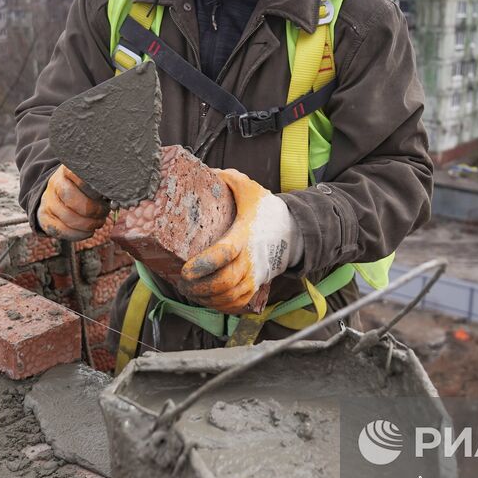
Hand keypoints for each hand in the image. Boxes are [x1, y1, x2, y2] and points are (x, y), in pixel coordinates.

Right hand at [37, 164, 107, 240]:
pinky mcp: (45, 218)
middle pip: (70, 197)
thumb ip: (102, 187)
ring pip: (67, 217)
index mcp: (68, 170)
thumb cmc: (85, 188)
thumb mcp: (92, 180)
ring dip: (88, 224)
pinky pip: (61, 230)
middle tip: (104, 212)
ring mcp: (48, 201)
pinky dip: (79, 234)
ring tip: (98, 222)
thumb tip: (116, 202)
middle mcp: (55, 183)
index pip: (77, 175)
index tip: (104, 195)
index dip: (93, 188)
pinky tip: (88, 231)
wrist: (59, 195)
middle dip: (92, 209)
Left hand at [179, 169, 297, 312]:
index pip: (225, 253)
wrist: (294, 230)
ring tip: (192, 292)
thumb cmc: (265, 209)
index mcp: (245, 234)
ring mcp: (256, 274)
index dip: (204, 264)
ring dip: (209, 299)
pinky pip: (240, 303)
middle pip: (226, 281)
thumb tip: (204, 171)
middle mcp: (251, 258)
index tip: (186, 270)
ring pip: (231, 296)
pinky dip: (223, 306)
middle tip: (184, 283)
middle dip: (201, 287)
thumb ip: (227, 179)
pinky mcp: (258, 284)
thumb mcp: (248, 188)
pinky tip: (209, 301)